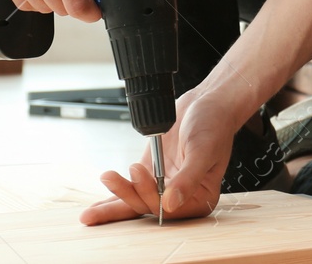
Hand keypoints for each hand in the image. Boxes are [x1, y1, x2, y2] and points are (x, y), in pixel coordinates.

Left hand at [78, 86, 241, 224]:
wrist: (207, 102)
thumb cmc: (214, 124)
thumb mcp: (203, 151)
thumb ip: (188, 179)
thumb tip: (171, 204)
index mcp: (200, 198)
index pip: (169, 209)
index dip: (151, 196)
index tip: (139, 175)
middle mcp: (181, 196)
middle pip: (148, 206)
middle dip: (129, 193)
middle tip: (116, 175)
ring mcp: (164, 186)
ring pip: (136, 202)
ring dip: (117, 197)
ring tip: (105, 178)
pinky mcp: (151, 174)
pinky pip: (132, 189)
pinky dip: (116, 195)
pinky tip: (97, 208)